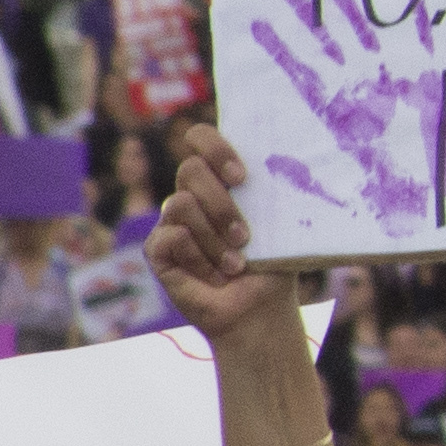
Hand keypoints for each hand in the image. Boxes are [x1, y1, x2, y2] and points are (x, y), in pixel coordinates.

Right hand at [149, 128, 299, 349]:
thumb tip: (287, 160)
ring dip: (215, 240)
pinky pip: (171, 236)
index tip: (241, 177)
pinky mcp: (158, 248)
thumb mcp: (278, 222)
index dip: (215, 148)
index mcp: (220, 179)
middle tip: (245, 237)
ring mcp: (171, 220)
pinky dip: (198, 258)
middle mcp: (192, 194)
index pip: (200, 137)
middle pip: (190, 169)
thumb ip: (272, 189)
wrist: (260, 308)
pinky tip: (213, 276)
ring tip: (235, 265)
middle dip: (222, 206)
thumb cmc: (272, 263)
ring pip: (181, 204)